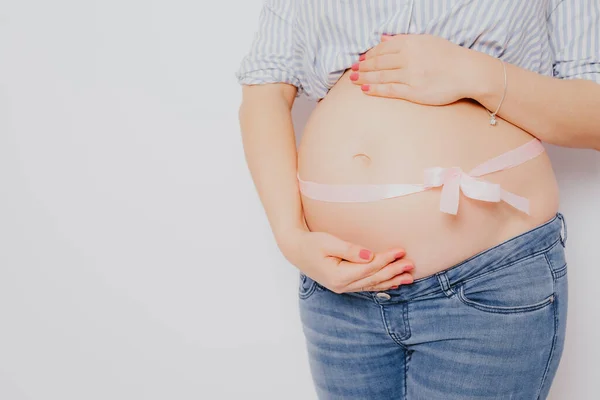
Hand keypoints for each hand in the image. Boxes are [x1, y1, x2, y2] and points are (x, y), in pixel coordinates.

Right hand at [279, 228, 414, 292]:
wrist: (296, 250)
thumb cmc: (311, 243)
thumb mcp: (328, 242)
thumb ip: (349, 250)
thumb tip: (370, 256)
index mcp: (338, 276)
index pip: (368, 268)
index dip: (386, 259)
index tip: (400, 251)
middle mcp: (342, 286)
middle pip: (373, 279)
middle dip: (393, 271)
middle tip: (410, 265)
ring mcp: (343, 287)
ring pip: (372, 285)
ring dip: (392, 280)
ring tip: (409, 277)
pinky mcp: (344, 285)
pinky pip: (366, 286)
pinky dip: (381, 285)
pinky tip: (394, 283)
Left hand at [349, 33, 478, 104]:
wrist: (468, 72)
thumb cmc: (448, 56)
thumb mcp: (426, 41)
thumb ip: (403, 40)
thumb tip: (383, 38)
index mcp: (411, 43)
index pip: (383, 49)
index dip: (369, 55)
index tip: (361, 59)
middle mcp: (409, 58)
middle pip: (379, 62)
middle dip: (364, 66)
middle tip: (353, 71)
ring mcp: (410, 75)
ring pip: (381, 76)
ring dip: (365, 77)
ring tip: (354, 80)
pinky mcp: (414, 91)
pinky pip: (390, 90)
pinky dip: (376, 89)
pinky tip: (366, 89)